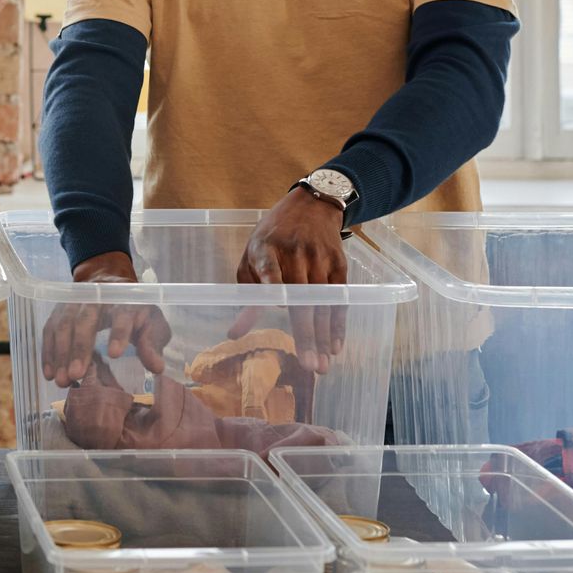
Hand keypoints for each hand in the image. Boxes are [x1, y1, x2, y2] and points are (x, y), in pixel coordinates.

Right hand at [41, 250, 172, 387]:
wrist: (108, 282)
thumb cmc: (135, 310)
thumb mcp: (152, 324)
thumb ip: (153, 344)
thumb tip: (156, 368)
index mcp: (125, 301)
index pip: (121, 314)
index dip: (118, 332)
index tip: (114, 354)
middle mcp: (96, 299)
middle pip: (85, 320)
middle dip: (79, 348)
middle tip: (76, 375)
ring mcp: (74, 303)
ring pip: (64, 325)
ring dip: (60, 353)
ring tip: (61, 380)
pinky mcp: (59, 311)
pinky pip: (50, 330)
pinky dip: (48, 352)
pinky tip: (48, 372)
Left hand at [234, 187, 348, 373]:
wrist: (309, 206)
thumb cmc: (272, 238)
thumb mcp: (252, 257)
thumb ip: (247, 294)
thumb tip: (234, 335)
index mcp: (266, 249)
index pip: (270, 269)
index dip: (274, 284)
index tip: (279, 304)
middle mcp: (295, 253)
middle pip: (301, 298)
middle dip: (306, 334)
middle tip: (309, 366)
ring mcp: (319, 258)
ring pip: (322, 304)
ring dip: (323, 338)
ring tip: (321, 366)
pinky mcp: (338, 264)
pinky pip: (338, 300)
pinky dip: (337, 325)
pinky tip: (335, 347)